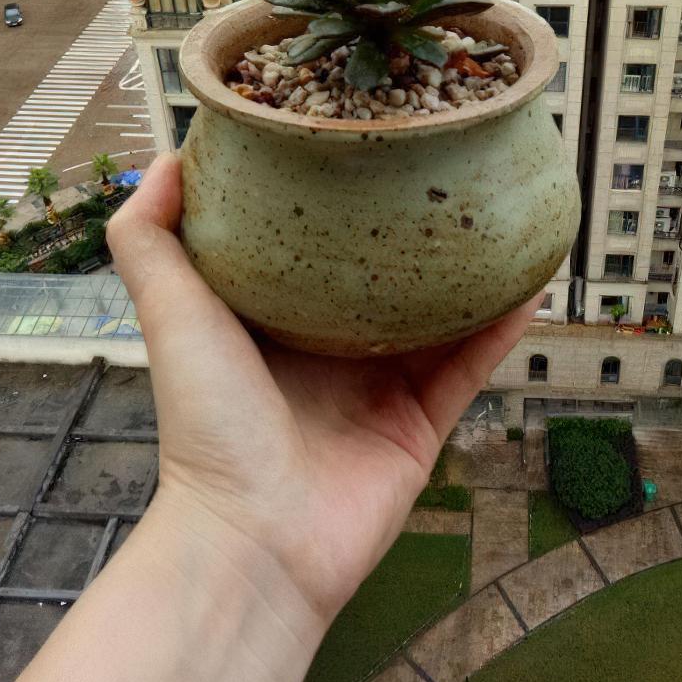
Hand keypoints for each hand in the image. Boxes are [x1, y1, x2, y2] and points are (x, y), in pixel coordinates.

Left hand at [107, 153, 540, 628]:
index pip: (313, 247)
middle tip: (447, 165)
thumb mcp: (171, 313)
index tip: (364, 142)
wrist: (255, 539)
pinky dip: (503, 327)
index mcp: (277, 321)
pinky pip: (472, 365)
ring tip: (504, 213)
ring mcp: (381, 387)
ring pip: (441, 316)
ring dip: (474, 271)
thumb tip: (169, 161)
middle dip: (415, 228)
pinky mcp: (423, 424)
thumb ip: (149, 240)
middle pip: (386, 276)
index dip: (337, 199)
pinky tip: (531, 282)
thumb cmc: (208, 423)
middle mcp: (331, 350)